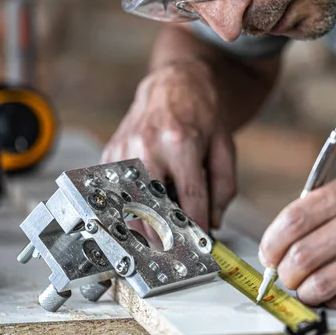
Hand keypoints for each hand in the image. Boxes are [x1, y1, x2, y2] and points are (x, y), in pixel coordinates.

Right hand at [101, 60, 235, 234]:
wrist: (174, 84)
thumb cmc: (202, 114)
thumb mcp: (225, 146)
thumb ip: (223, 187)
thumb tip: (213, 222)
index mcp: (181, 142)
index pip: (189, 200)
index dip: (197, 229)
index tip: (201, 246)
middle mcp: (147, 146)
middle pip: (153, 209)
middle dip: (166, 237)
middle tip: (178, 250)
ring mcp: (124, 149)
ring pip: (129, 206)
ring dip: (144, 228)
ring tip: (160, 238)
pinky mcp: (111, 153)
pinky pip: (115, 193)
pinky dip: (128, 209)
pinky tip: (143, 213)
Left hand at [258, 170, 335, 308]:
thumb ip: (329, 202)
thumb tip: (289, 231)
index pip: (292, 219)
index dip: (271, 242)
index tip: (268, 253)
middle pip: (299, 257)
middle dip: (284, 272)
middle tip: (285, 274)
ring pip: (317, 286)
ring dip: (305, 291)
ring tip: (308, 286)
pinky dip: (332, 301)